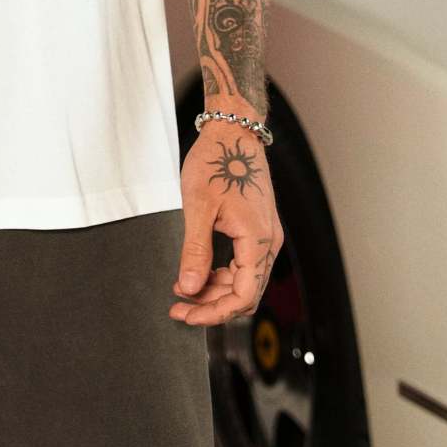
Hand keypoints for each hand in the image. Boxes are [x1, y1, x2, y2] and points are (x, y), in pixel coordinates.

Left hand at [169, 118, 282, 326]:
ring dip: (215, 291)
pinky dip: (221, 274)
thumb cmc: (217, 161)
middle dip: (212, 306)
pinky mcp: (257, 229)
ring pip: (244, 281)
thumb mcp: (198, 206)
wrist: (234, 131)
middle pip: (245, 293)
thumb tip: (190, 288)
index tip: (187, 315)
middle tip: (178, 308)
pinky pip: (244, 264)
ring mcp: (265, 235)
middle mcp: (268, 242)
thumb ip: (196, 250)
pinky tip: (198, 272)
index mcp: (258, 239)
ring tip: (183, 290)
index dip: (215, 312)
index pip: (244, 296)